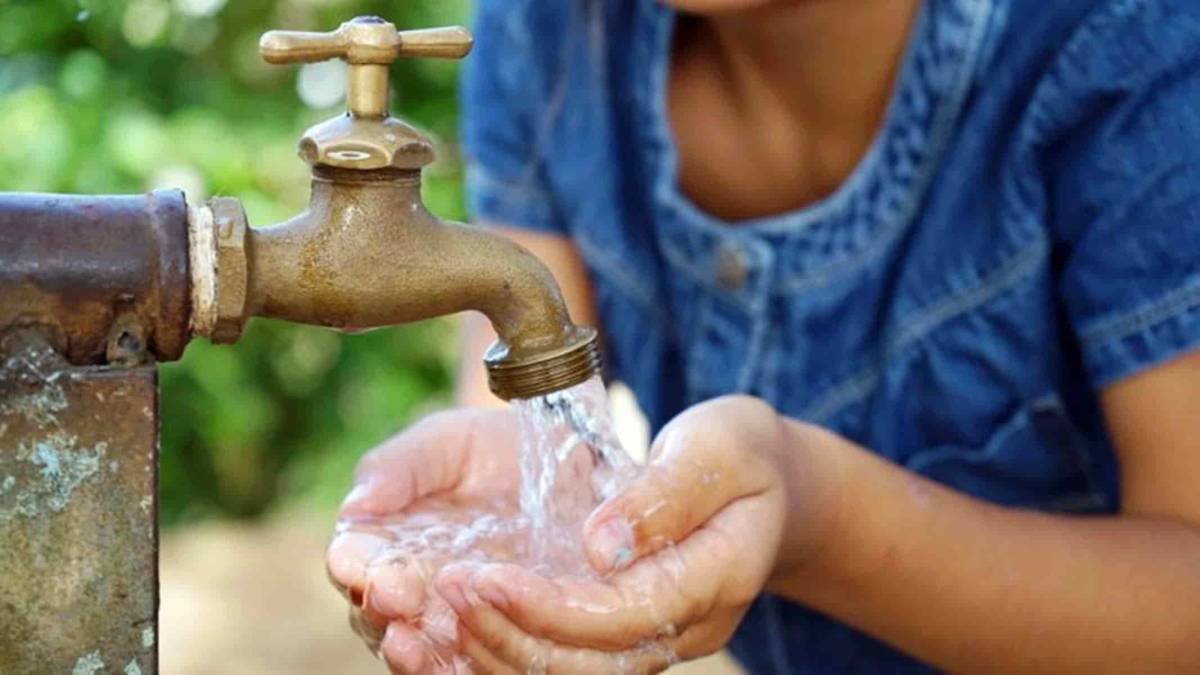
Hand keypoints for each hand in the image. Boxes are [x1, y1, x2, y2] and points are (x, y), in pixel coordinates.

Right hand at [326, 407, 523, 673]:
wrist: (562, 464)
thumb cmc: (491, 448)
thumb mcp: (447, 443)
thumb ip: (400, 467)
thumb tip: (355, 505)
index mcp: (382, 539)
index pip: (354, 561)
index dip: (359, 568)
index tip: (378, 570)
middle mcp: (405, 587)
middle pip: (376, 612)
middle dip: (383, 611)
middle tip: (402, 603)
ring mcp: (447, 617)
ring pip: (415, 648)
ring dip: (412, 653)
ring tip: (414, 644)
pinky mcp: (492, 636)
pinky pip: (466, 665)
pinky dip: (456, 669)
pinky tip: (461, 664)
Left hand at [433, 395, 818, 672]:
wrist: (767, 485)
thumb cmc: (741, 453)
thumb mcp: (717, 448)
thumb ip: (664, 496)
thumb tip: (600, 545)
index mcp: (715, 579)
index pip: (623, 616)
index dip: (549, 608)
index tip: (485, 576)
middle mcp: (686, 626)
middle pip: (589, 663)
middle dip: (508, 634)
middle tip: (446, 590)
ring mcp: (658, 639)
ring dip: (500, 651)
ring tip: (442, 609)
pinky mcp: (628, 636)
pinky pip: (566, 662)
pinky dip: (510, 649)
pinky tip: (462, 626)